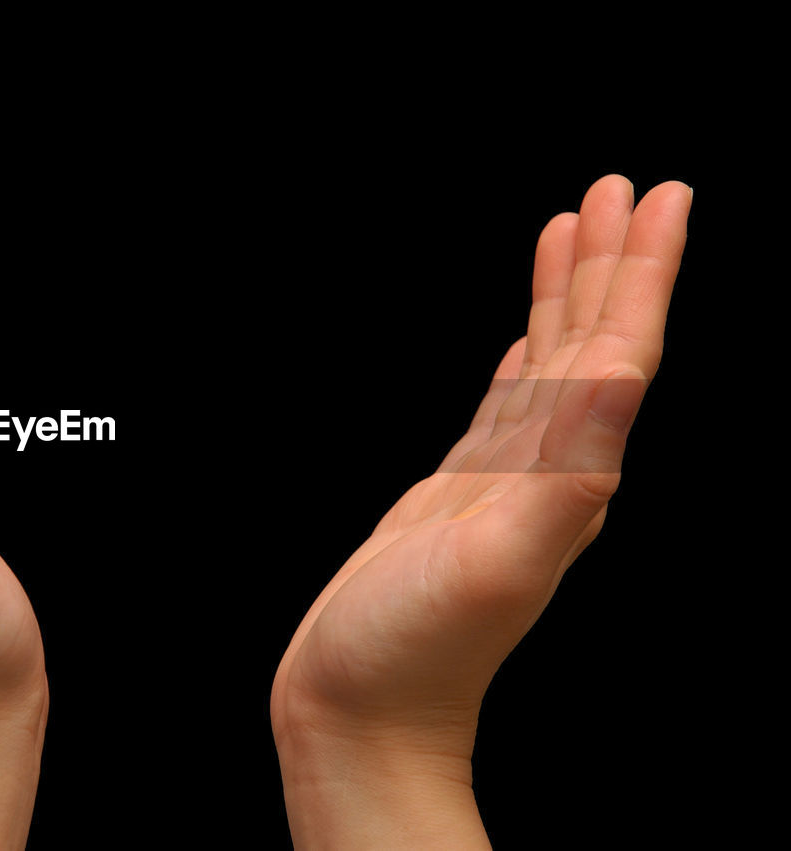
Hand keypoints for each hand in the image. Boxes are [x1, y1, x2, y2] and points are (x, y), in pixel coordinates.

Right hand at [270, 175, 691, 846]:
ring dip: (565, 296)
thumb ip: (564, 477)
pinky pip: (502, 405)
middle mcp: (548, 472)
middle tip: (618, 186)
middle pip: (591, 344)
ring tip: (571, 228)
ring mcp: (503, 482)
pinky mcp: (458, 494)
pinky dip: (519, 356)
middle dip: (610, 263)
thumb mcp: (497, 562)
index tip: (660, 199)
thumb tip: (622, 375)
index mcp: (566, 476)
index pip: (620, 353)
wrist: (362, 709)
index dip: (644, 275)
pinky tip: (523, 338)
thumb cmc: (416, 651)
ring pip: (546, 365)